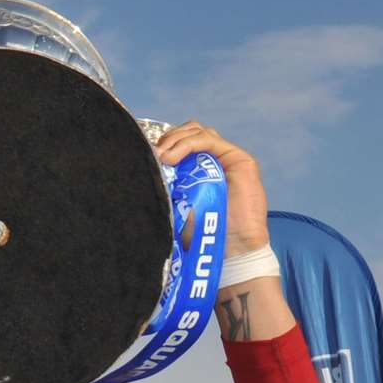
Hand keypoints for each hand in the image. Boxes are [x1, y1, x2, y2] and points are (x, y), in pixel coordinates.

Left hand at [155, 122, 267, 259]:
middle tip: (154, 154)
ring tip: (162, 156)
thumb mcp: (177, 207)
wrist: (233, 250)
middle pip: (189, 132)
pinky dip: (188, 144)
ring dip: (175, 140)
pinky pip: (209, 141)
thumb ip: (168, 189)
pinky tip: (172, 157)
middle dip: (168, 138)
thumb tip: (143, 176)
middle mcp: (215, 161)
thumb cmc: (204, 235)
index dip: (165, 144)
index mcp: (200, 171)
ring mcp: (228, 159)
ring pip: (198, 132)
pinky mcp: (240, 160)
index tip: (147, 157)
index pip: (181, 144)